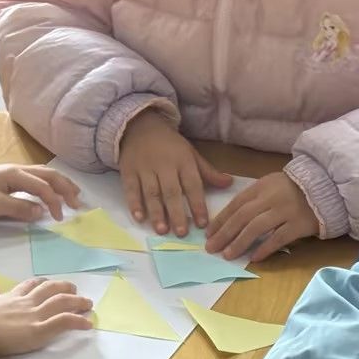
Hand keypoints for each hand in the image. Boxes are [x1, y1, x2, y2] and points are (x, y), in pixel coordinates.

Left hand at [0, 165, 81, 221]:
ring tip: (73, 193)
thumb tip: (42, 212)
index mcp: (16, 175)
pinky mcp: (10, 177)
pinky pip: (37, 177)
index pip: (43, 188)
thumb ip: (19, 208)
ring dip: (60, 183)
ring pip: (44, 174)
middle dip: (66, 188)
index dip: (55, 203)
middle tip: (78, 203)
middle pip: (49, 175)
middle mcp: (18, 170)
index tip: (59, 219)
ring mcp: (14, 172)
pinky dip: (49, 183)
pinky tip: (51, 190)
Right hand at [0, 278, 92, 355]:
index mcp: (11, 297)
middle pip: (50, 290)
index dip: (42, 284)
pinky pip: (63, 322)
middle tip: (75, 290)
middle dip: (65, 288)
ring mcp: (34, 315)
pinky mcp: (39, 330)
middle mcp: (26, 302)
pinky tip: (88, 324)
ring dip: (77, 302)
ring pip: (61, 303)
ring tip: (87, 303)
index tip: (49, 283)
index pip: (30, 286)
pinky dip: (78, 321)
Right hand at [118, 111, 232, 235]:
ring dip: (156, 212)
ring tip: (162, 230)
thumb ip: (207, 172)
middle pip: (171, 191)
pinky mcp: (128, 171)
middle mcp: (164, 165)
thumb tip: (229, 183)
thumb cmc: (169, 145)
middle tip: (181, 233)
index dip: (198, 204)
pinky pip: (130, 189)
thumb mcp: (190, 154)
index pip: (193, 185)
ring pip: (151, 192)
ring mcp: (144, 168)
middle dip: (177, 212)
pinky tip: (138, 218)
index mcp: (183, 161)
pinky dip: (134, 203)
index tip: (202, 224)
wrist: (140, 126)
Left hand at [205, 172, 318, 261]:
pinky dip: (264, 248)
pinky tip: (253, 258)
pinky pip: (278, 238)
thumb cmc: (294, 189)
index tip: (208, 233)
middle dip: (224, 233)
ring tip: (227, 255)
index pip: (236, 204)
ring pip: (256, 228)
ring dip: (239, 242)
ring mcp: (285, 211)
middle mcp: (271, 198)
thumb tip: (229, 219)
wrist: (326, 188)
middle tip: (211, 248)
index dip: (221, 220)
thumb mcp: (271, 185)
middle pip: (242, 217)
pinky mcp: (299, 224)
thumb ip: (253, 198)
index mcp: (261, 186)